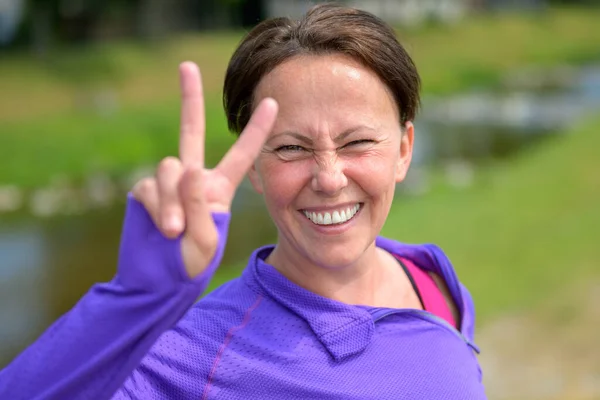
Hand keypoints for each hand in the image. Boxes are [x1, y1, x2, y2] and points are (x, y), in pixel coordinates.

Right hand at [131, 62, 277, 277]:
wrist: (157, 280)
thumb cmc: (190, 264)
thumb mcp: (206, 240)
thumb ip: (200, 205)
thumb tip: (188, 168)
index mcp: (219, 188)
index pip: (242, 154)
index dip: (256, 130)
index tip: (273, 102)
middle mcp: (193, 179)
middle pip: (191, 131)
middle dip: (188, 98)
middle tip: (186, 65)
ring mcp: (167, 184)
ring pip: (170, 167)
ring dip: (173, 201)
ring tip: (176, 230)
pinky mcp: (144, 191)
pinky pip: (149, 187)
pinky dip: (157, 207)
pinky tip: (162, 228)